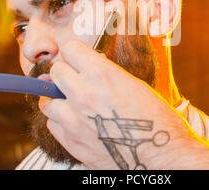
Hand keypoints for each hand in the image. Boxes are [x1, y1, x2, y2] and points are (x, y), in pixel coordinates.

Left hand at [38, 40, 208, 169]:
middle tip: (75, 79)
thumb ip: (107, 75)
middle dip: (65, 72)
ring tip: (70, 102)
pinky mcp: (71, 142)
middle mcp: (83, 94)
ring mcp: (74, 120)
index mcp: (102, 75)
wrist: (161, 158)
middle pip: (55, 72)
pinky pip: (52, 124)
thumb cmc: (156, 121)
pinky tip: (74, 121)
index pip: (70, 49)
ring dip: (57, 98)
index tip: (78, 58)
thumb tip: (88, 69)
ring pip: (47, 100)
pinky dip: (60, 121)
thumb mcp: (135, 85)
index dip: (75, 53)